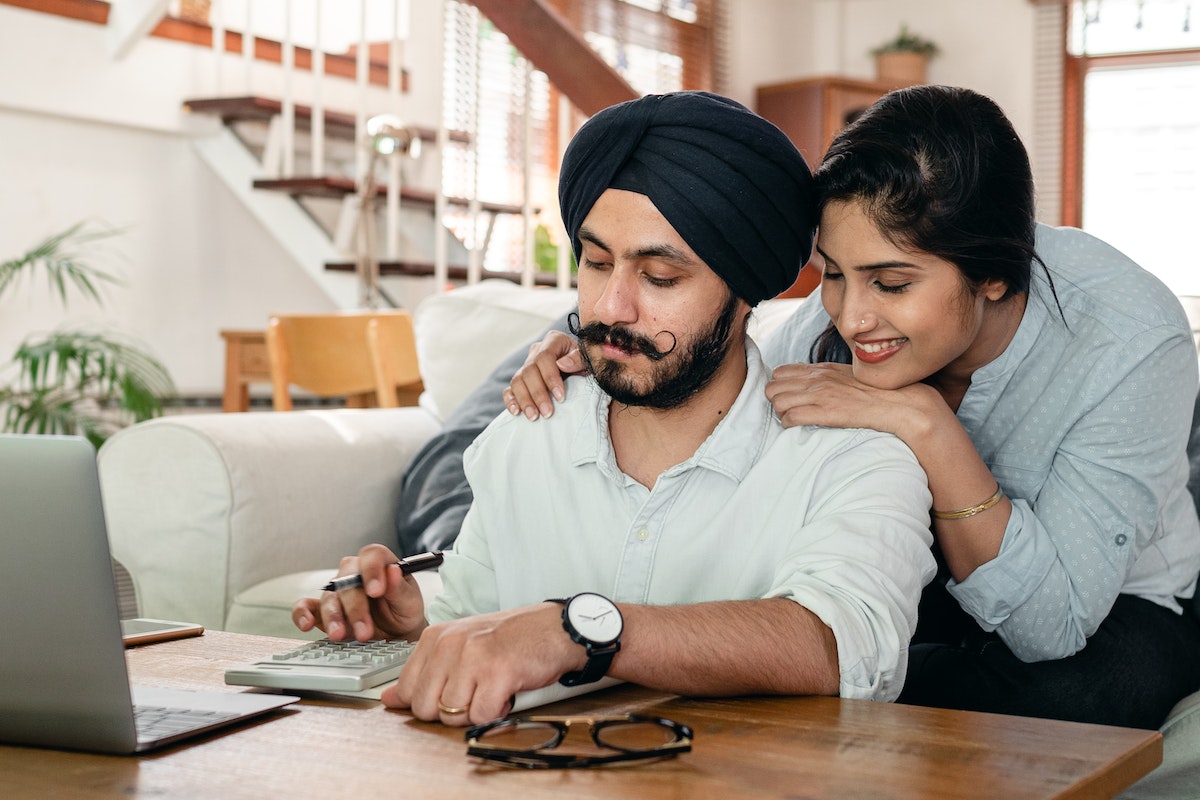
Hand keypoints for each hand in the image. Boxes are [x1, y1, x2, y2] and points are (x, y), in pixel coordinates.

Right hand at [292, 544, 425, 642]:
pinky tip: (306, 625)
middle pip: (348, 580)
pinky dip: (302, 614)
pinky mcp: (322, 610)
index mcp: (379, 564)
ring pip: (329, 596)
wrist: (396, 633)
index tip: (377, 591)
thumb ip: (399, 588)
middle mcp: (355, 574)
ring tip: (340, 636)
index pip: (372, 555)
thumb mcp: (409, 602)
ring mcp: (337, 591)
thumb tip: (393, 571)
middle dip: (355, 607)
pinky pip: (306, 606)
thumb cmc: (403, 611)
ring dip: (333, 617)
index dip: (372, 570)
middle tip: (365, 630)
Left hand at [381, 602, 584, 725]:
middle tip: (474, 691)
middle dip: (450, 710)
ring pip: (452, 715)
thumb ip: (424, 672)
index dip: (430, 701)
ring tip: (491, 689)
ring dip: (474, 711)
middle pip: (426, 707)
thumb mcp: (460, 646)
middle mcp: (450, 644)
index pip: (407, 689)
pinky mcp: (497, 674)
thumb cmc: (509, 638)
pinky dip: (496, 712)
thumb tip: (389, 699)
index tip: (452, 691)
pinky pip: (481, 716)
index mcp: (436, 636)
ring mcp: (473, 658)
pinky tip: (505, 693)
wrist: (554, 628)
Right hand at [503, 330, 585, 419]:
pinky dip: (511, 400)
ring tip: (534, 417)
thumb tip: (562, 364)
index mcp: (554, 341)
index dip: (550, 377)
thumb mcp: (589, 360)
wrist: (582, 371)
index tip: (560, 397)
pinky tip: (516, 412)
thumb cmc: (588, 364)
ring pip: (517, 380)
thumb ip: (579, 359)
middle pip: (529, 370)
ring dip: (524, 400)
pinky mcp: (521, 380)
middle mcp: (537, 351)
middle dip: (538, 393)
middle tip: (547, 413)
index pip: (545, 357)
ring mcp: (527, 365)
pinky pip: (510, 389)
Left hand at [765, 361, 939, 440]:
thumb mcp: (847, 375)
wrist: (898, 404)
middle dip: (776, 401)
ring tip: (793, 420)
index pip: (779, 373)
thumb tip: (804, 374)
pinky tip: (798, 428)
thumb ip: (825, 374)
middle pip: (773, 388)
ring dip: (780, 414)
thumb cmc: (874, 392)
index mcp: (821, 369)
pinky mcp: (826, 412)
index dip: (779, 387)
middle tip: (787, 411)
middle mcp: (817, 379)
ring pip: (778, 402)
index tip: (787, 398)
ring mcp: (821, 395)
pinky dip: (789, 425)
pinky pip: (791, 418)